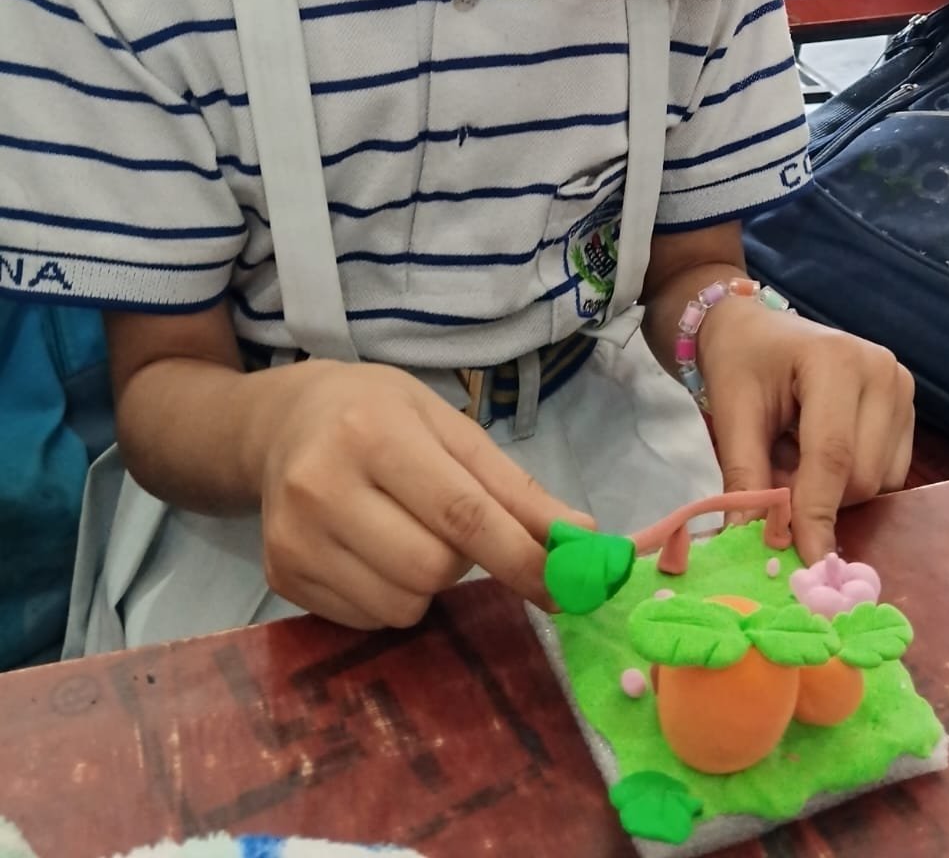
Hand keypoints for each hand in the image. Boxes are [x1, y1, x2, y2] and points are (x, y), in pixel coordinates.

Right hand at [253, 360, 590, 628]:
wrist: (283, 422)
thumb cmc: (379, 414)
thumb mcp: (449, 428)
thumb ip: (514, 488)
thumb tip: (581, 537)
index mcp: (374, 433)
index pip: (462, 514)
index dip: (519, 557)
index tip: (564, 587)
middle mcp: (322, 485)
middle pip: (432, 569)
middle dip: (463, 561)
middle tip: (448, 525)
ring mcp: (293, 538)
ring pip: (400, 606)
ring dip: (426, 584)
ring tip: (406, 532)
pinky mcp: (279, 578)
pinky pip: (366, 621)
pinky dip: (389, 598)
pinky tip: (372, 553)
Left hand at [699, 301, 914, 564]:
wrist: (755, 329)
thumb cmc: (740, 362)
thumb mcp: (731, 413)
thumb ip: (744, 477)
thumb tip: (749, 544)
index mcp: (835, 359)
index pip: (833, 455)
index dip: (816, 513)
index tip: (805, 563)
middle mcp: (883, 371)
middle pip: (861, 476)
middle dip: (817, 499)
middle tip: (775, 477)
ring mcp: (902, 388)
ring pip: (879, 481)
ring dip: (835, 491)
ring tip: (795, 455)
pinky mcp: (908, 409)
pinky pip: (889, 474)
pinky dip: (852, 480)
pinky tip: (821, 451)